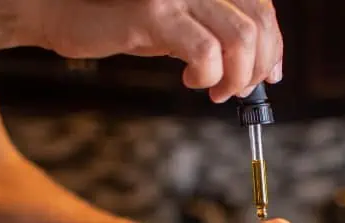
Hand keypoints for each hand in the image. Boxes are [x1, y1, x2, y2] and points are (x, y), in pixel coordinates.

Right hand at [35, 0, 282, 102]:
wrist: (71, 14)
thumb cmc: (130, 22)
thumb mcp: (186, 26)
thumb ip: (222, 36)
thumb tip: (263, 68)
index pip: (263, 10)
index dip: (274, 46)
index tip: (269, 76)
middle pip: (258, 25)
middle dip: (255, 68)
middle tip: (234, 91)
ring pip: (240, 39)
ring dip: (235, 77)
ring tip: (215, 89)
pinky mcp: (155, 12)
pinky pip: (205, 51)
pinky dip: (208, 75)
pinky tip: (191, 80)